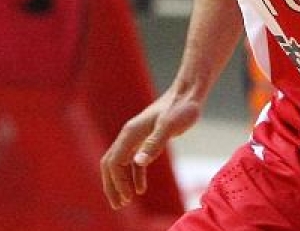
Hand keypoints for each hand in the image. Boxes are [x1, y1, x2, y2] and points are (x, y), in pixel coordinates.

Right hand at [100, 91, 200, 208]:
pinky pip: (133, 161)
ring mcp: (136, 137)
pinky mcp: (146, 139)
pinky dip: (133, 176)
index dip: (117, 182)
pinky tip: (141, 189)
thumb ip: (154, 143)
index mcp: (131, 133)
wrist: (189, 93)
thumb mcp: (170, 126)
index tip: (128, 199)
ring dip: (120, 183)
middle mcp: (129, 135)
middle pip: (110, 164)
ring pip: (119, 164)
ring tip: (125, 203)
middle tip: (118, 206)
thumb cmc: (182, 108)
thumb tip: (137, 162)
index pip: (114, 162)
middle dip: (112, 186)